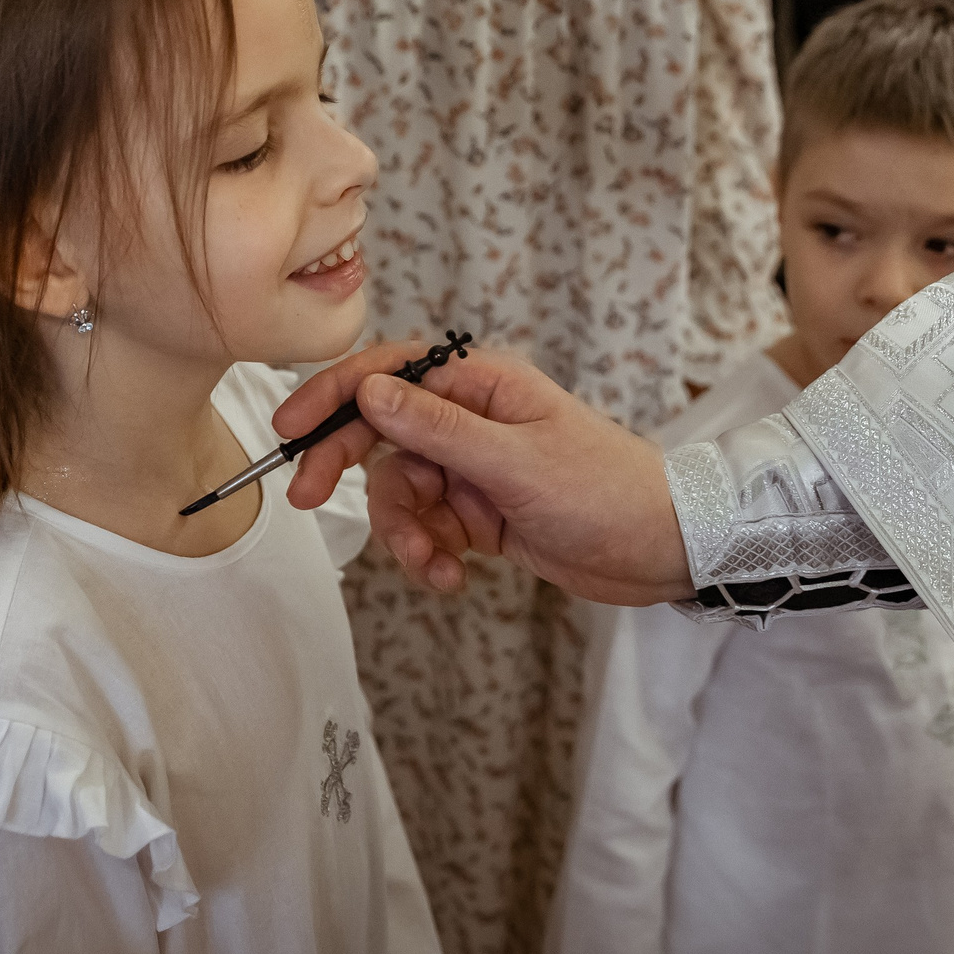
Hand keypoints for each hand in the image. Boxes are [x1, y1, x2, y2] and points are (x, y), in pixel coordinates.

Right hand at [276, 345, 692, 605]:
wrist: (663, 550)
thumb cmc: (606, 490)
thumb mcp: (515, 461)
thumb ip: (438, 428)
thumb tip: (372, 393)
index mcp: (482, 383)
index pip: (389, 374)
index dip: (333, 397)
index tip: (290, 431)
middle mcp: (472, 419)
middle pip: (381, 433)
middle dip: (346, 468)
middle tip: (308, 499)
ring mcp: (475, 468)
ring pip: (401, 490)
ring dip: (404, 532)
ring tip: (434, 565)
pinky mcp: (480, 513)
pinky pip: (428, 528)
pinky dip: (428, 556)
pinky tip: (452, 578)